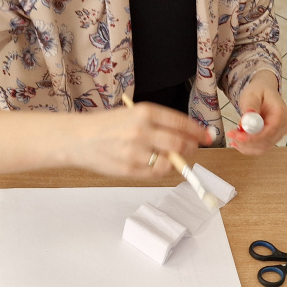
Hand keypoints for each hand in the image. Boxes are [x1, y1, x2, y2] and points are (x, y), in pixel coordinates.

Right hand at [69, 101, 210, 178]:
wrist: (79, 138)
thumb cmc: (108, 125)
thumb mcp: (133, 114)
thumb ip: (159, 124)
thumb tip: (189, 136)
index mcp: (144, 112)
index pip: (181, 123)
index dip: (198, 132)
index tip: (207, 136)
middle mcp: (141, 131)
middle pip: (180, 144)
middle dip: (191, 148)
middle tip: (192, 149)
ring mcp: (135, 152)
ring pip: (170, 162)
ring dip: (177, 161)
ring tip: (173, 158)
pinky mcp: (129, 169)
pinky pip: (156, 174)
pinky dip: (163, 171)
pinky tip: (159, 165)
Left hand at [230, 75, 286, 154]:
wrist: (262, 92)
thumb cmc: (259, 91)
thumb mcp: (252, 94)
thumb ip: (251, 105)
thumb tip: (249, 116)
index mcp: (281, 114)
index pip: (270, 131)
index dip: (254, 137)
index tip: (238, 136)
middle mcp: (283, 126)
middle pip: (266, 142)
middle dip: (246, 142)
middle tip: (231, 134)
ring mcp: (278, 134)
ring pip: (261, 148)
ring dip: (245, 146)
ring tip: (233, 136)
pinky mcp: (271, 138)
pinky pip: (259, 148)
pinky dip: (247, 147)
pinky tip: (236, 141)